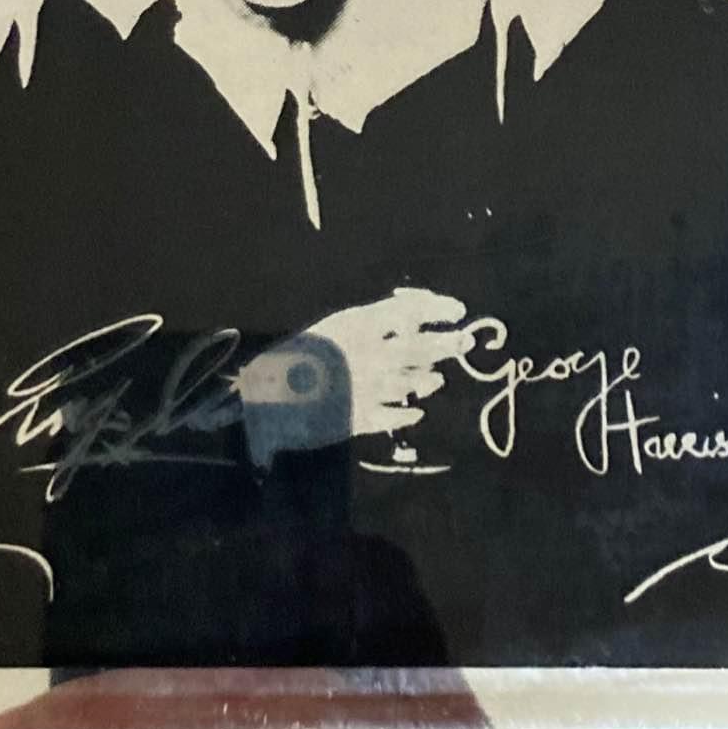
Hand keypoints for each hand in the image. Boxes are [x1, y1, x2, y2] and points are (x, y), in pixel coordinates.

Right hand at [235, 288, 472, 459]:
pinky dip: (407, 413)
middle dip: (446, 345)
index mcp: (357, 326)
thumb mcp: (333, 326)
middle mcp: (369, 355)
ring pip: (411, 382)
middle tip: (465, 342)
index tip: (457, 310)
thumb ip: (369, 324)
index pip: (409, 312)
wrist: (262, 397)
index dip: (437, 310)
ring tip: (436, 380)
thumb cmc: (294, 355)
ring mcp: (367, 388)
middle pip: (419, 348)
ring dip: (427, 380)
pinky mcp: (360, 418)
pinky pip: (393, 416)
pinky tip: (415, 412)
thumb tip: (409, 321)